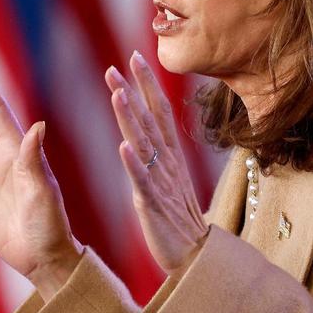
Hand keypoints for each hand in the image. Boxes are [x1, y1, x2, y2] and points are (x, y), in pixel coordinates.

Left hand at [105, 51, 209, 273]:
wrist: (196, 256)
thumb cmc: (180, 220)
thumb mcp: (169, 182)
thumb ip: (158, 158)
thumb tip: (143, 137)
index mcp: (171, 157)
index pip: (160, 112)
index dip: (147, 85)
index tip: (135, 57)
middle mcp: (167, 164)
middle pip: (150, 121)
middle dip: (133, 93)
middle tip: (116, 66)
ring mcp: (161, 183)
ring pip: (143, 145)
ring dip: (130, 119)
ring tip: (118, 95)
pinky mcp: (153, 205)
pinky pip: (142, 182)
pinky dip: (133, 165)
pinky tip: (123, 148)